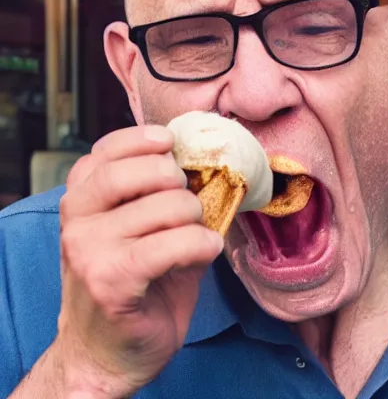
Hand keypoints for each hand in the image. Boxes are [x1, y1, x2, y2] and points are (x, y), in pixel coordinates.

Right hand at [53, 125, 223, 396]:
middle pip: (137, 171)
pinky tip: (205, 252)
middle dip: (177, 180)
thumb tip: (201, 167)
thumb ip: (156, 196)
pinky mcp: (111, 280)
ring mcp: (88, 248)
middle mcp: (77, 218)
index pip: (108, 149)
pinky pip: (174, 243)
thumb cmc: (132, 285)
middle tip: (188, 204)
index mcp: (80, 199)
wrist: (105, 353)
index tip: (171, 142)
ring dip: (196, 219)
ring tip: (197, 235)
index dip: (144, 139)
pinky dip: (201, 245)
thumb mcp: (138, 231)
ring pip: (166, 206)